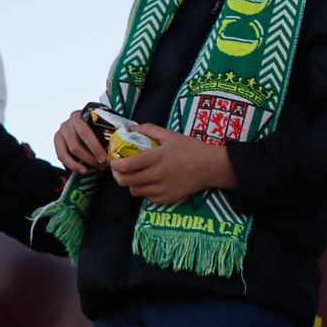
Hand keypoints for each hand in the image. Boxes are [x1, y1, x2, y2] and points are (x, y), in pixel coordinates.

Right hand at [54, 110, 106, 173]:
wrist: (84, 120)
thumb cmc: (97, 124)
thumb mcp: (102, 124)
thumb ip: (106, 133)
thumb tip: (115, 149)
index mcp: (80, 116)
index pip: (85, 133)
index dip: (95, 147)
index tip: (104, 158)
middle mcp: (68, 123)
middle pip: (76, 145)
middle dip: (90, 158)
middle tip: (102, 165)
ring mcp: (61, 132)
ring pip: (68, 152)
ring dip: (81, 163)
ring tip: (93, 169)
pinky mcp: (57, 140)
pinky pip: (61, 155)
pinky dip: (72, 165)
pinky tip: (82, 169)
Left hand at [109, 124, 236, 205]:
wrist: (211, 166)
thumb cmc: (192, 148)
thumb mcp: (171, 135)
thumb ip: (149, 129)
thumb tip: (131, 127)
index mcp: (157, 157)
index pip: (126, 165)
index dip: (115, 164)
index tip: (115, 161)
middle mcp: (158, 175)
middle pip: (126, 181)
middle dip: (118, 175)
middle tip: (120, 170)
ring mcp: (163, 188)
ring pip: (135, 191)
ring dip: (132, 183)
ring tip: (135, 176)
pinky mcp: (168, 198)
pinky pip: (148, 198)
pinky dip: (145, 191)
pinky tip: (151, 183)